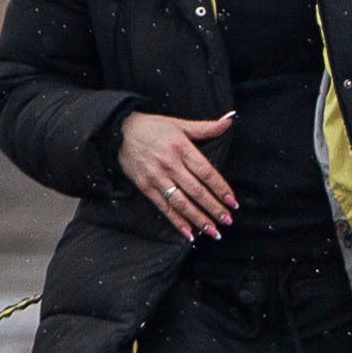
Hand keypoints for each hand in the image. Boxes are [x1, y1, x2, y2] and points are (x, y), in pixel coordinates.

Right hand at [119, 111, 236, 238]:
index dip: (220, 188)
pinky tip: (188, 232)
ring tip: (213, 231)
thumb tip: (230, 120)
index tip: (232, 202)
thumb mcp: (180, 123)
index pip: (206, 172)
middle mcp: (170, 164)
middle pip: (196, 191)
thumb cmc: (153, 127)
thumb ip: (206, 127)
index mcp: (181, 148)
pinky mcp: (144, 186)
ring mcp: (156, 177)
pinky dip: (176, 221)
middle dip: (213, 208)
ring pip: (181, 202)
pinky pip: (163, 207)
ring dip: (198, 218)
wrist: (118, 131)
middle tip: (228, 221)